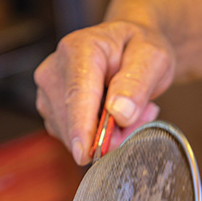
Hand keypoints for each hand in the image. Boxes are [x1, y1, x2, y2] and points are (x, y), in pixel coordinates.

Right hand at [34, 21, 174, 164]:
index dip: (81, 127)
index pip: (78, 95)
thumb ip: (137, 84)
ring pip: (76, 135)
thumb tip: (119, 113)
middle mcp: (55, 69)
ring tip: (133, 108)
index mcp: (79, 49)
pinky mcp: (52, 110)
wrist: (127, 46)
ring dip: (111, 135)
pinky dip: (100, 137)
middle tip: (145, 111)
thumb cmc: (139, 48)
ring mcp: (49, 92)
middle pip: (77, 120)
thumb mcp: (152, 58)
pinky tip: (116, 117)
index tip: (83, 154)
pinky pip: (77, 138)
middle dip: (113, 133)